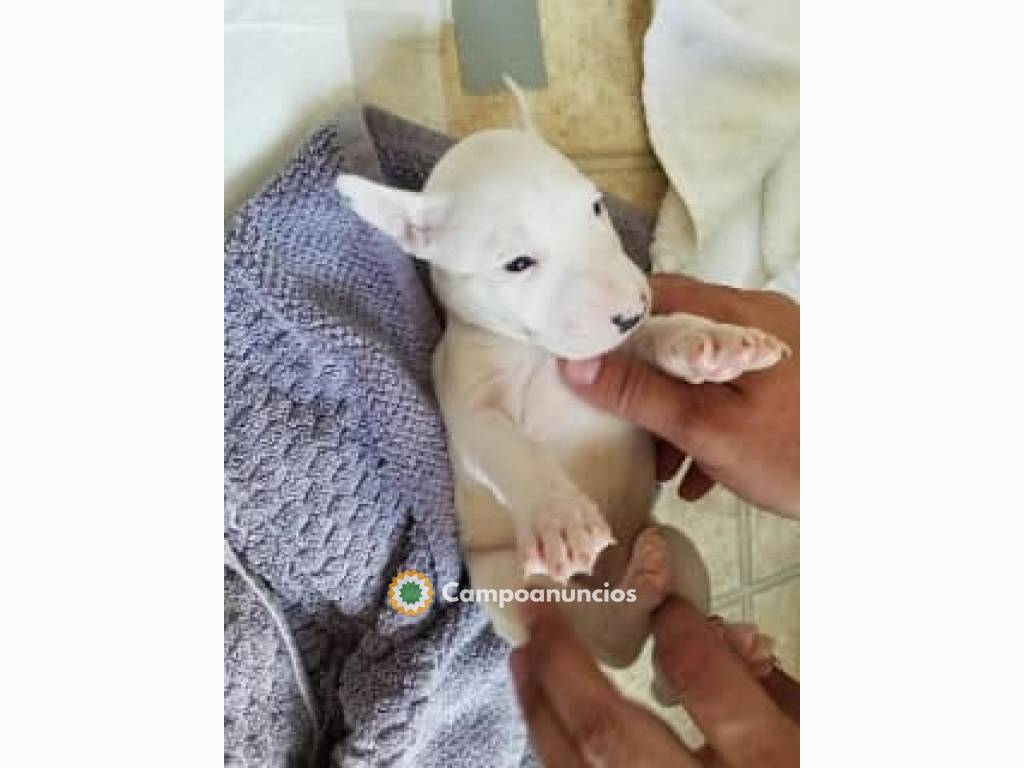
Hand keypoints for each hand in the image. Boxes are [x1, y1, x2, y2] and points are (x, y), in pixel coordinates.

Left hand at [510, 598, 798, 766]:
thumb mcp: (825, 741)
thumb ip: (777, 696)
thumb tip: (721, 641)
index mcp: (771, 766)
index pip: (701, 678)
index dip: (674, 628)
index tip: (663, 605)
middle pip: (609, 732)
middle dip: (564, 665)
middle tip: (536, 610)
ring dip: (541, 714)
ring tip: (522, 660)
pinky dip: (559, 760)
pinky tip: (549, 729)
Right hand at [560, 275, 798, 517]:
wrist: (890, 488)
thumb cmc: (797, 453)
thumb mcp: (707, 428)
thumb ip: (640, 394)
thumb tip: (573, 364)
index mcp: (740, 316)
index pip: (658, 295)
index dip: (614, 324)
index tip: (584, 358)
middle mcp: (762, 319)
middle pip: (681, 335)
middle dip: (646, 381)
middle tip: (619, 420)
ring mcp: (783, 349)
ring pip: (709, 369)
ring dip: (678, 411)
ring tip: (661, 464)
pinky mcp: (798, 380)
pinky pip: (739, 390)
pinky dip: (713, 421)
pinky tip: (700, 474)